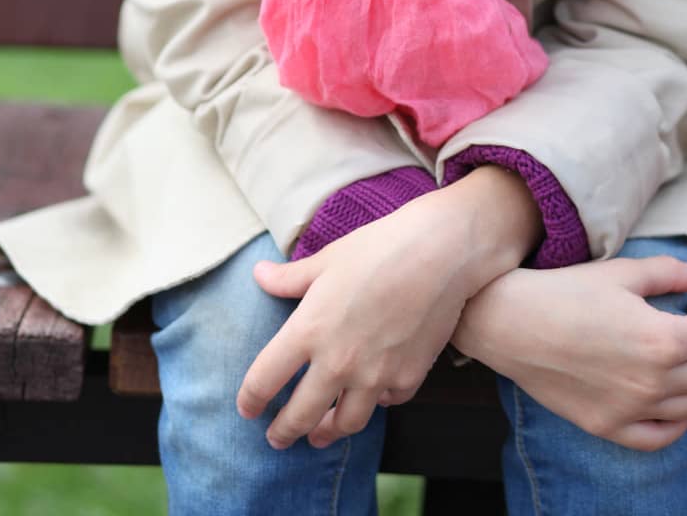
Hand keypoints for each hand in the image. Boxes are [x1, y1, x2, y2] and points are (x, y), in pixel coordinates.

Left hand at [235, 186, 491, 451]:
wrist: (439, 252)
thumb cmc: (378, 248)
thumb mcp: (327, 259)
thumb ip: (289, 278)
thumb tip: (258, 276)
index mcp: (308, 331)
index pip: (264, 380)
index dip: (250, 399)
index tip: (246, 408)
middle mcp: (337, 362)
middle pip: (299, 416)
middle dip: (282, 432)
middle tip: (276, 438)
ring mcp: (374, 375)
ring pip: (344, 424)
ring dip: (326, 433)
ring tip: (319, 434)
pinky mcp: (407, 378)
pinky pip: (385, 403)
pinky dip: (375, 404)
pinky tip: (370, 399)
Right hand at [454, 254, 686, 451]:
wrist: (512, 323)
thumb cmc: (566, 291)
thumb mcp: (619, 273)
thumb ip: (666, 273)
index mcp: (660, 339)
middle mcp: (653, 382)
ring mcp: (632, 410)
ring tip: (681, 353)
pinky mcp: (609, 426)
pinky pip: (663, 435)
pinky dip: (678, 419)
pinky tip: (671, 397)